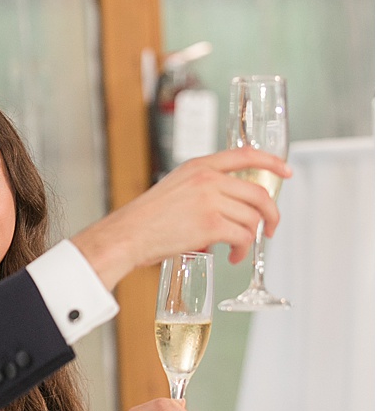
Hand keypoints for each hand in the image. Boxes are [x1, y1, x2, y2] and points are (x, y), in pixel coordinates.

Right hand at [73, 147, 289, 288]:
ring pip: (252, 218)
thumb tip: (228, 208)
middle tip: (269, 228)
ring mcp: (211, 201)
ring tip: (238, 250)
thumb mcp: (174, 188)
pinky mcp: (211, 224)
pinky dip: (241, 250)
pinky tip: (232, 256)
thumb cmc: (144, 220)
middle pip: (258, 193)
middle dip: (271, 214)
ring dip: (250, 238)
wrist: (126, 235)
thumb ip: (202, 189)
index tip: (285, 172)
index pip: (246, 154)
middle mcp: (208, 179)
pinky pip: (242, 236)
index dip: (272, 163)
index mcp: (199, 166)